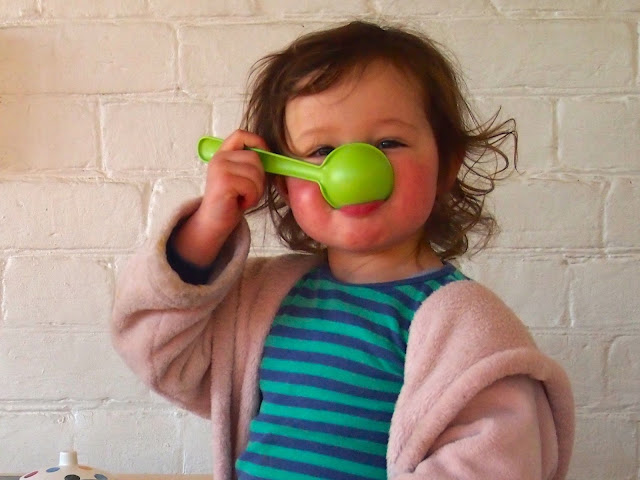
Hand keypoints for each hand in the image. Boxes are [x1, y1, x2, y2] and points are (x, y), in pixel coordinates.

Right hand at [173, 130, 267, 265]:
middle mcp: (220, 158)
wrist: (214, 222)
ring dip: (256, 190)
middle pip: (256, 158)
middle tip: (249, 191)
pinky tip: (240, 203)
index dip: (258, 142)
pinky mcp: (223, 181)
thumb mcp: (242, 177)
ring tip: (244, 197)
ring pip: (256, 173)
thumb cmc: (232, 200)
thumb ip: (252, 164)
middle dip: (260, 178)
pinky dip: (251, 198)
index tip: (265, 156)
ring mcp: (220, 168)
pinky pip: (251, 186)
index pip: (241, 134)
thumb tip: (275, 157)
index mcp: (224, 153)